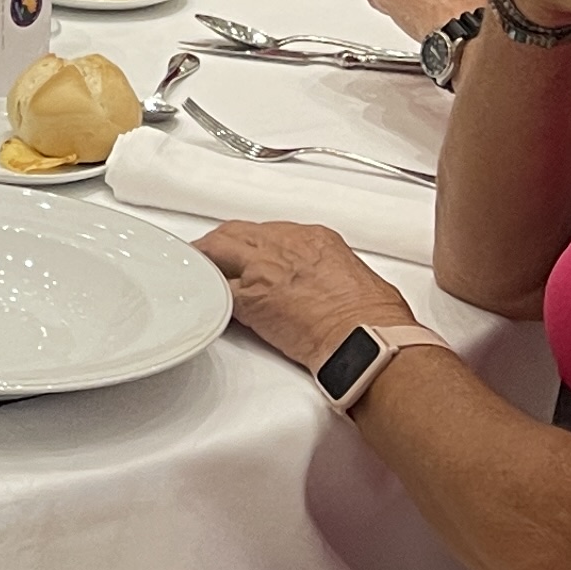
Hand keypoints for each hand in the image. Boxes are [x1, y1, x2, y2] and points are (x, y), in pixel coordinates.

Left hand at [193, 220, 416, 373]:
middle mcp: (284, 245)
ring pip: (217, 250)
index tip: (249, 254)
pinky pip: (216, 288)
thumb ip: (329, 272)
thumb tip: (326, 285)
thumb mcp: (353, 275)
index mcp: (313, 238)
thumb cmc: (372, 317)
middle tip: (211, 256)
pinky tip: (201, 298)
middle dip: (221, 244)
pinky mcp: (250, 299)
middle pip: (236, 233)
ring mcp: (263, 269)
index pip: (268, 232)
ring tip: (198, 271)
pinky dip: (206, 292)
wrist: (366, 338)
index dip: (252, 243)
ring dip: (206, 260)